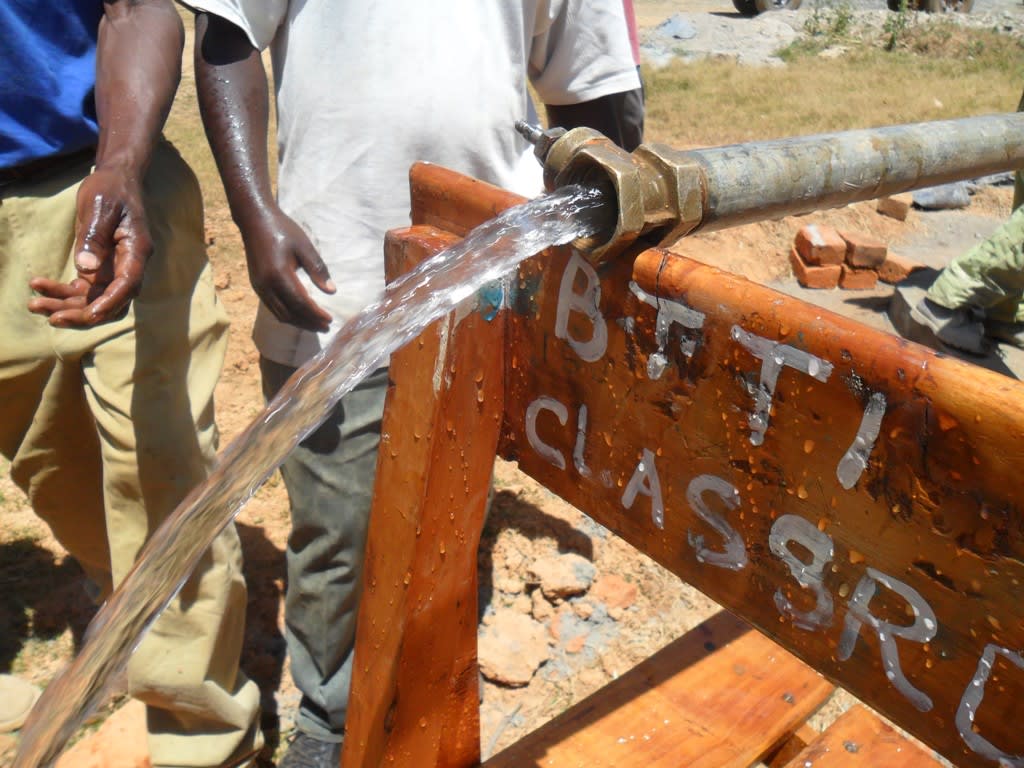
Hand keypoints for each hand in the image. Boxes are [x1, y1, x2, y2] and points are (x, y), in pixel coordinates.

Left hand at [28, 167, 150, 327]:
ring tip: (34, 305)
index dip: (109, 303)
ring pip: (94, 300)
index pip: (127, 285)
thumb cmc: (110, 189)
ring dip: (67, 306)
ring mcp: (114, 269)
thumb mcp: (100, 207)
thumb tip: (85, 269)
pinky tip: (38, 285)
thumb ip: (94, 237)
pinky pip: (83, 289)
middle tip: (51, 317)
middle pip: (111, 301)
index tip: (88, 315)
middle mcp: (128, 265)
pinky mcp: (100, 268)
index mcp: (136, 251)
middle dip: (82, 313)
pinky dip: (61, 292)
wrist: (115, 179)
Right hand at [243, 208, 334, 331]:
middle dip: (308, 323)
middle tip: (326, 328)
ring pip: (279, 313)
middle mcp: (266, 285)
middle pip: (289, 313)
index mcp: (278, 274)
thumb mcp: (304, 246)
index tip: (329, 320)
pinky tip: (300, 315)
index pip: (300, 302)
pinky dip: (287, 315)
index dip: (315, 314)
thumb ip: (318, 269)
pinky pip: (273, 307)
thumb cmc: (283, 230)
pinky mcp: (256, 286)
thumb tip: (331, 291)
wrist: (254, 220)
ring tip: (315, 325)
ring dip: (298, 322)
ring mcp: (259, 287)